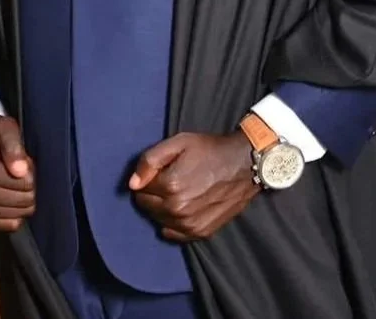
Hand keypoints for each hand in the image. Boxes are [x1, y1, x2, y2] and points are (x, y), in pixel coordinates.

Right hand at [0, 114, 35, 232]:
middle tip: (21, 172)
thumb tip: (20, 171)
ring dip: (23, 199)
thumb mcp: (6, 129)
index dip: (31, 171)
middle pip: (23, 200)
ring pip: (18, 215)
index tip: (24, 161)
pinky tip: (11, 197)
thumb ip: (14, 146)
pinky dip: (16, 213)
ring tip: (15, 182)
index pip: (25, 183)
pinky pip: (10, 225)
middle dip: (29, 186)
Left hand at [129, 131, 258, 242]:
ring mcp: (189, 224)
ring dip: (162, 208)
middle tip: (169, 179)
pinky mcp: (200, 233)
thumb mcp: (179, 143)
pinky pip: (173, 233)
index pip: (139, 189)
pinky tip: (183, 207)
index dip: (148, 177)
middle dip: (152, 193)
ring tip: (179, 191)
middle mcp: (178, 210)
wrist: (244, 165)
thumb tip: (132, 184)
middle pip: (147, 206)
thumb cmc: (210, 150)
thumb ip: (150, 160)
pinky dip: (172, 222)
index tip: (160, 170)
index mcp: (170, 186)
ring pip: (158, 220)